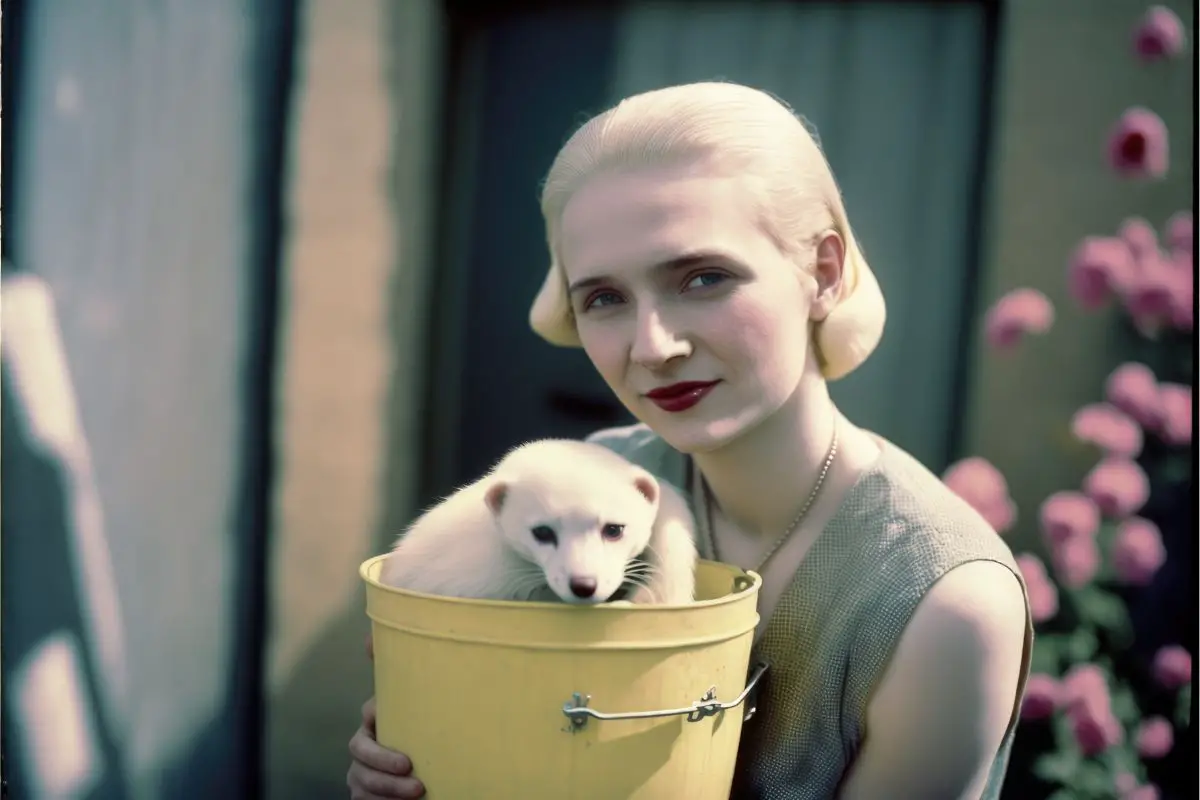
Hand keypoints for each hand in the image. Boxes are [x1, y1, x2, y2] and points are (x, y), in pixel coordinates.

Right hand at [347, 635, 425, 798]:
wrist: (430, 771)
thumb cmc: (427, 728)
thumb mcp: (422, 700)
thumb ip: (406, 669)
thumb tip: (369, 638)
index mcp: (377, 719)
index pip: (369, 715)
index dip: (377, 720)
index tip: (395, 727)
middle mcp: (365, 747)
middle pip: (361, 753)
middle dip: (383, 763)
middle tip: (412, 771)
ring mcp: (362, 774)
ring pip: (361, 781)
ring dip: (386, 789)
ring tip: (417, 792)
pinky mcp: (366, 795)